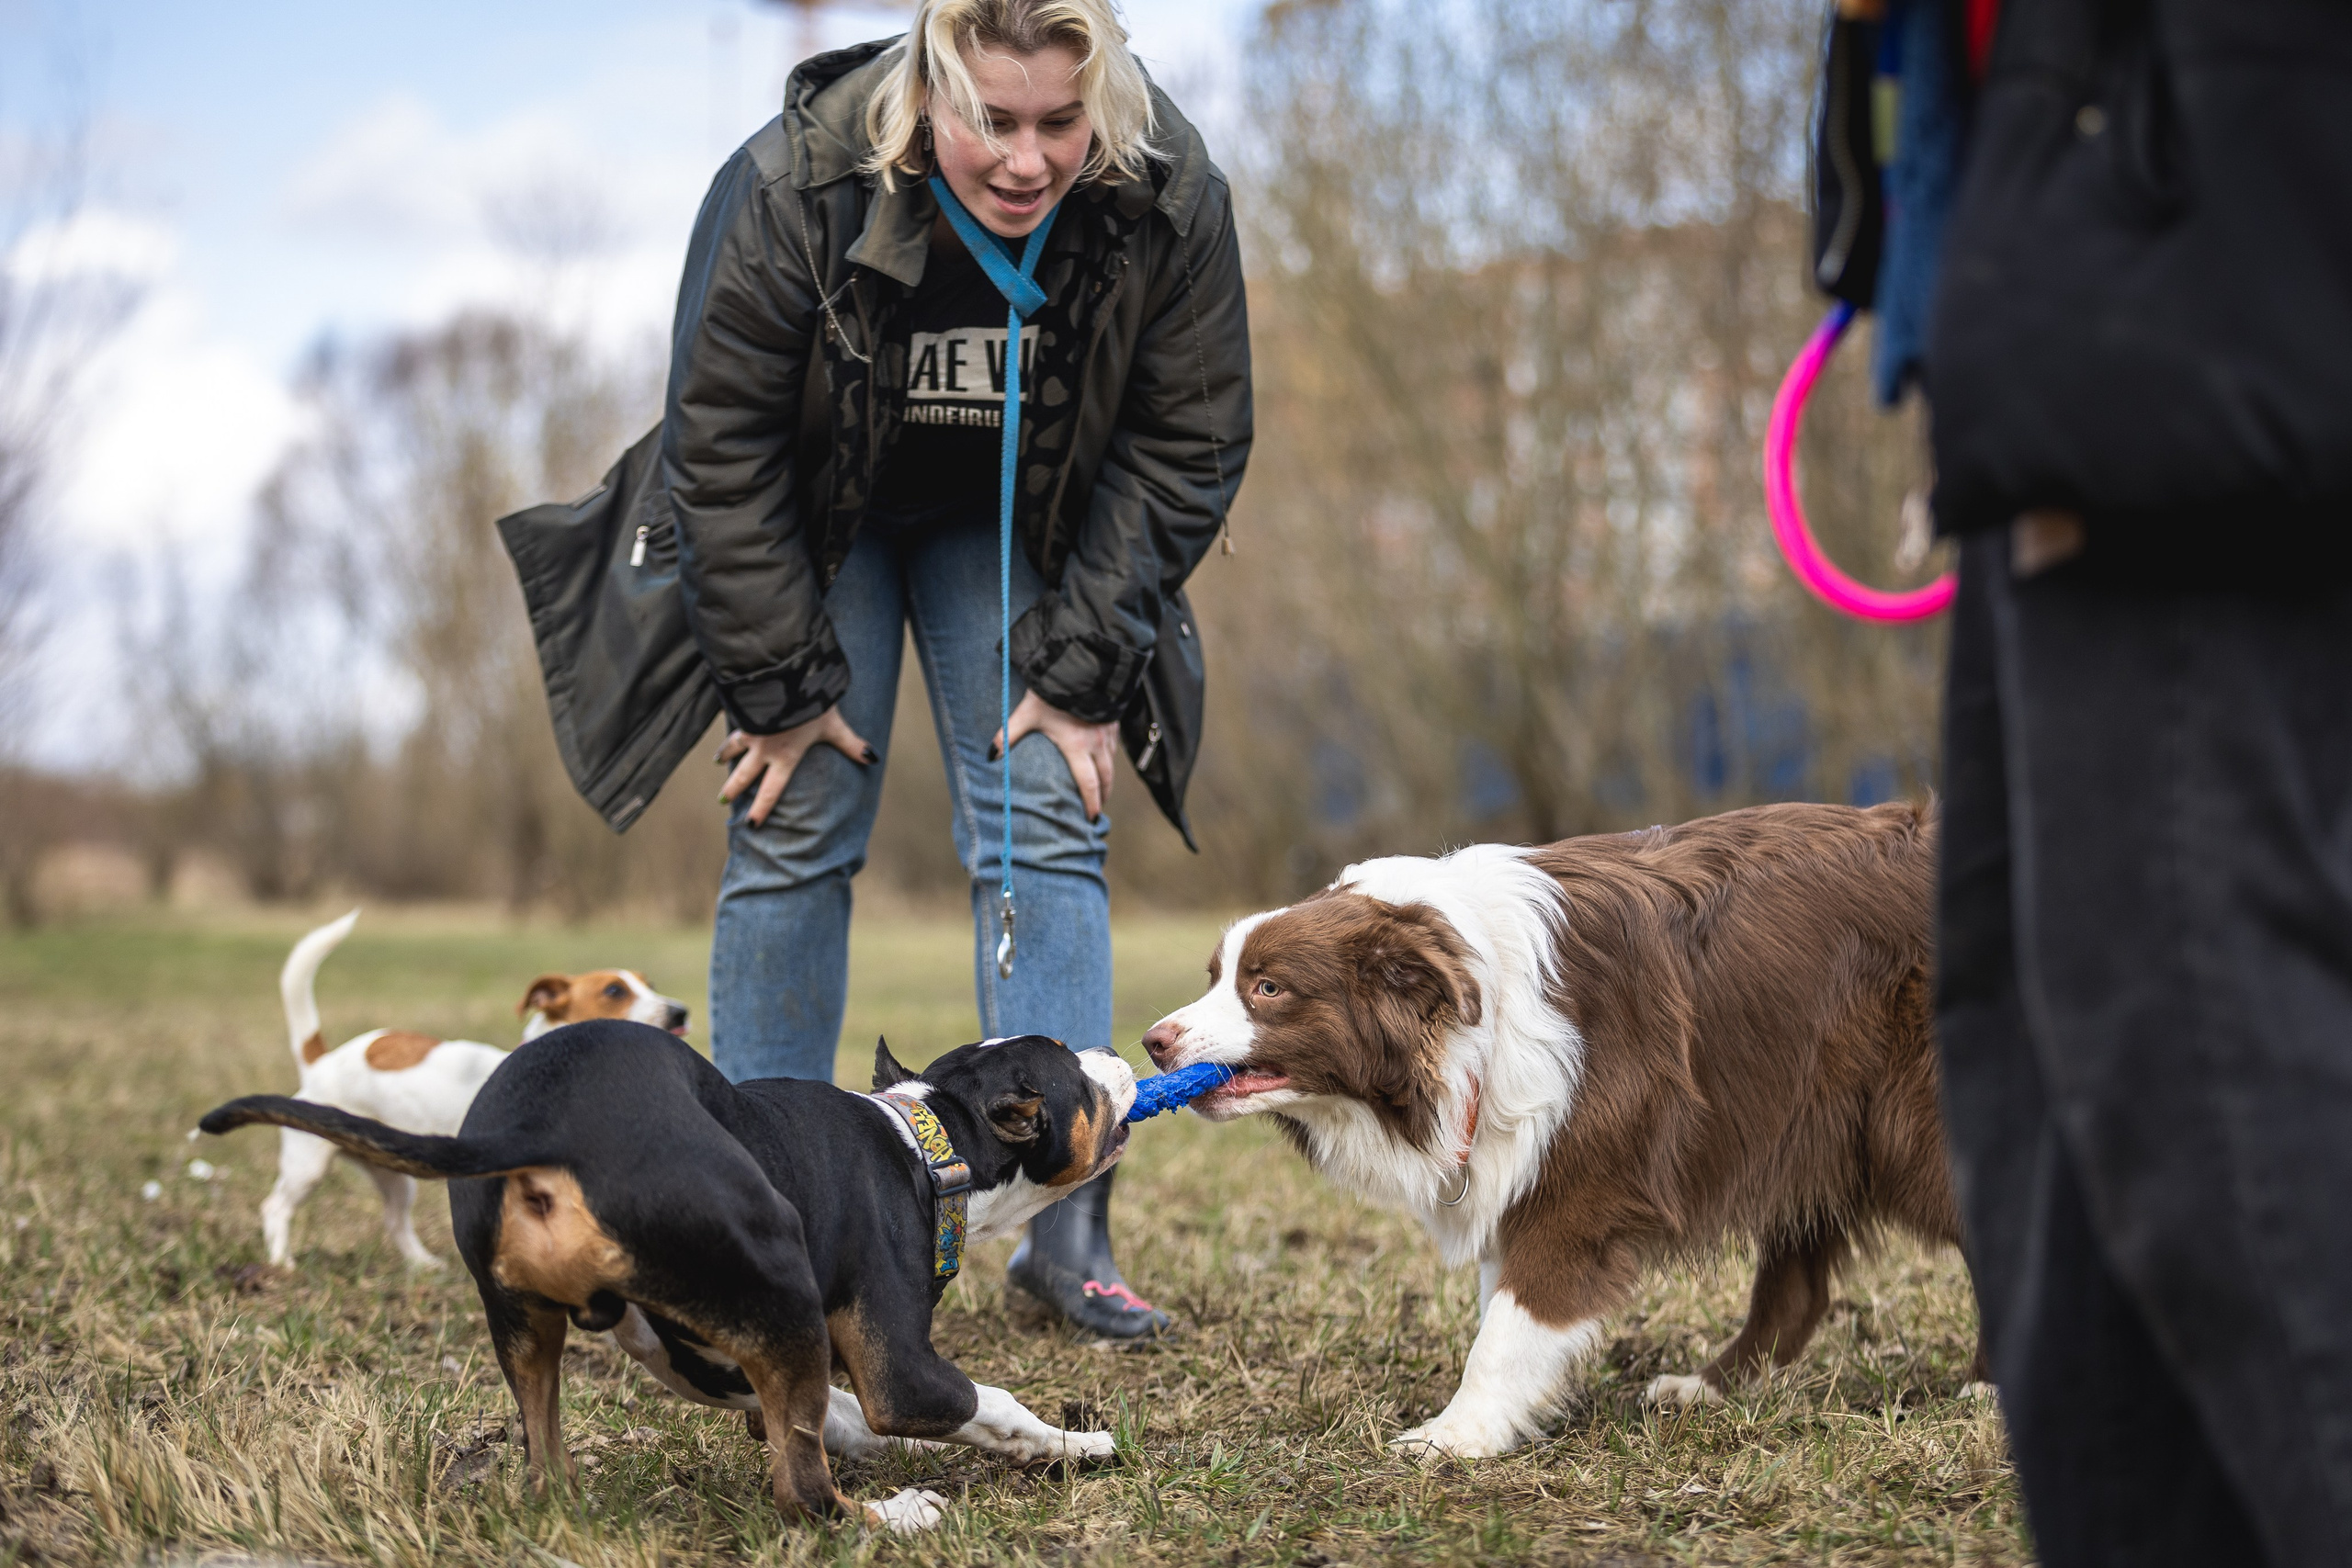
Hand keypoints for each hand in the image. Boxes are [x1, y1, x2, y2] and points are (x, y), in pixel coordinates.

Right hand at [717, 706, 877, 827]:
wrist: (784, 679)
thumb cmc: (810, 705)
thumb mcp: (833, 725)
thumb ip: (850, 743)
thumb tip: (871, 758)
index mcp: (785, 757)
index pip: (771, 790)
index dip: (761, 808)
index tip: (751, 823)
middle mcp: (763, 749)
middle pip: (744, 775)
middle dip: (733, 789)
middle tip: (723, 801)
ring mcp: (751, 731)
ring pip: (733, 748)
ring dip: (725, 755)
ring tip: (719, 761)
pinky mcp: (743, 712)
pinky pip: (734, 722)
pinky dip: (730, 726)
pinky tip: (729, 719)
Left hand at [992, 690, 1116, 820]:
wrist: (1080, 661)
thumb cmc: (1053, 691)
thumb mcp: (1028, 713)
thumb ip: (1009, 734)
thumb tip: (990, 754)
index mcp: (1077, 745)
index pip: (1088, 784)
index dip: (1090, 803)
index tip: (1090, 818)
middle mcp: (1097, 742)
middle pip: (1105, 778)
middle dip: (1102, 796)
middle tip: (1097, 811)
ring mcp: (1108, 731)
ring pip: (1112, 762)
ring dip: (1107, 778)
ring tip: (1102, 789)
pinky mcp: (1113, 719)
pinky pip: (1114, 746)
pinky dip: (1110, 758)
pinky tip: (1104, 758)